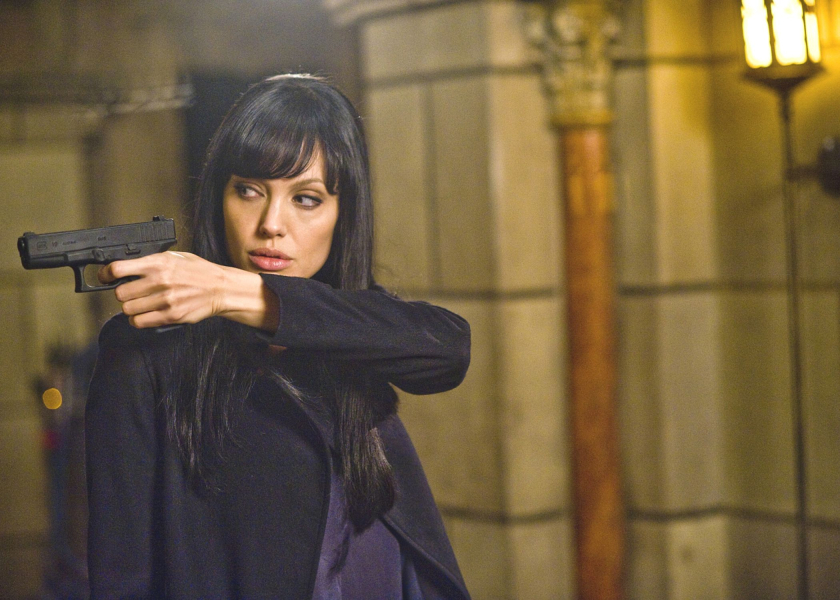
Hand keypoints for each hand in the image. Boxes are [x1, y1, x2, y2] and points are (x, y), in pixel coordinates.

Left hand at [99, 251, 226, 328]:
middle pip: (120, 293)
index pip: (118, 269)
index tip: (106, 277)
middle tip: (130, 293)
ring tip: (140, 304)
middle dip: (122, 293)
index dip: (106, 274)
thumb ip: (151, 261)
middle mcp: (160, 281)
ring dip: (131, 308)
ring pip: (128, 309)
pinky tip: (146, 314)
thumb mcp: (175, 257)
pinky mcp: (170, 315)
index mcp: (158, 263)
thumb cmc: (199, 272)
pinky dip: (139, 320)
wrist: (221, 288)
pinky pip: (140, 322)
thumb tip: (128, 267)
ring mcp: (165, 300)